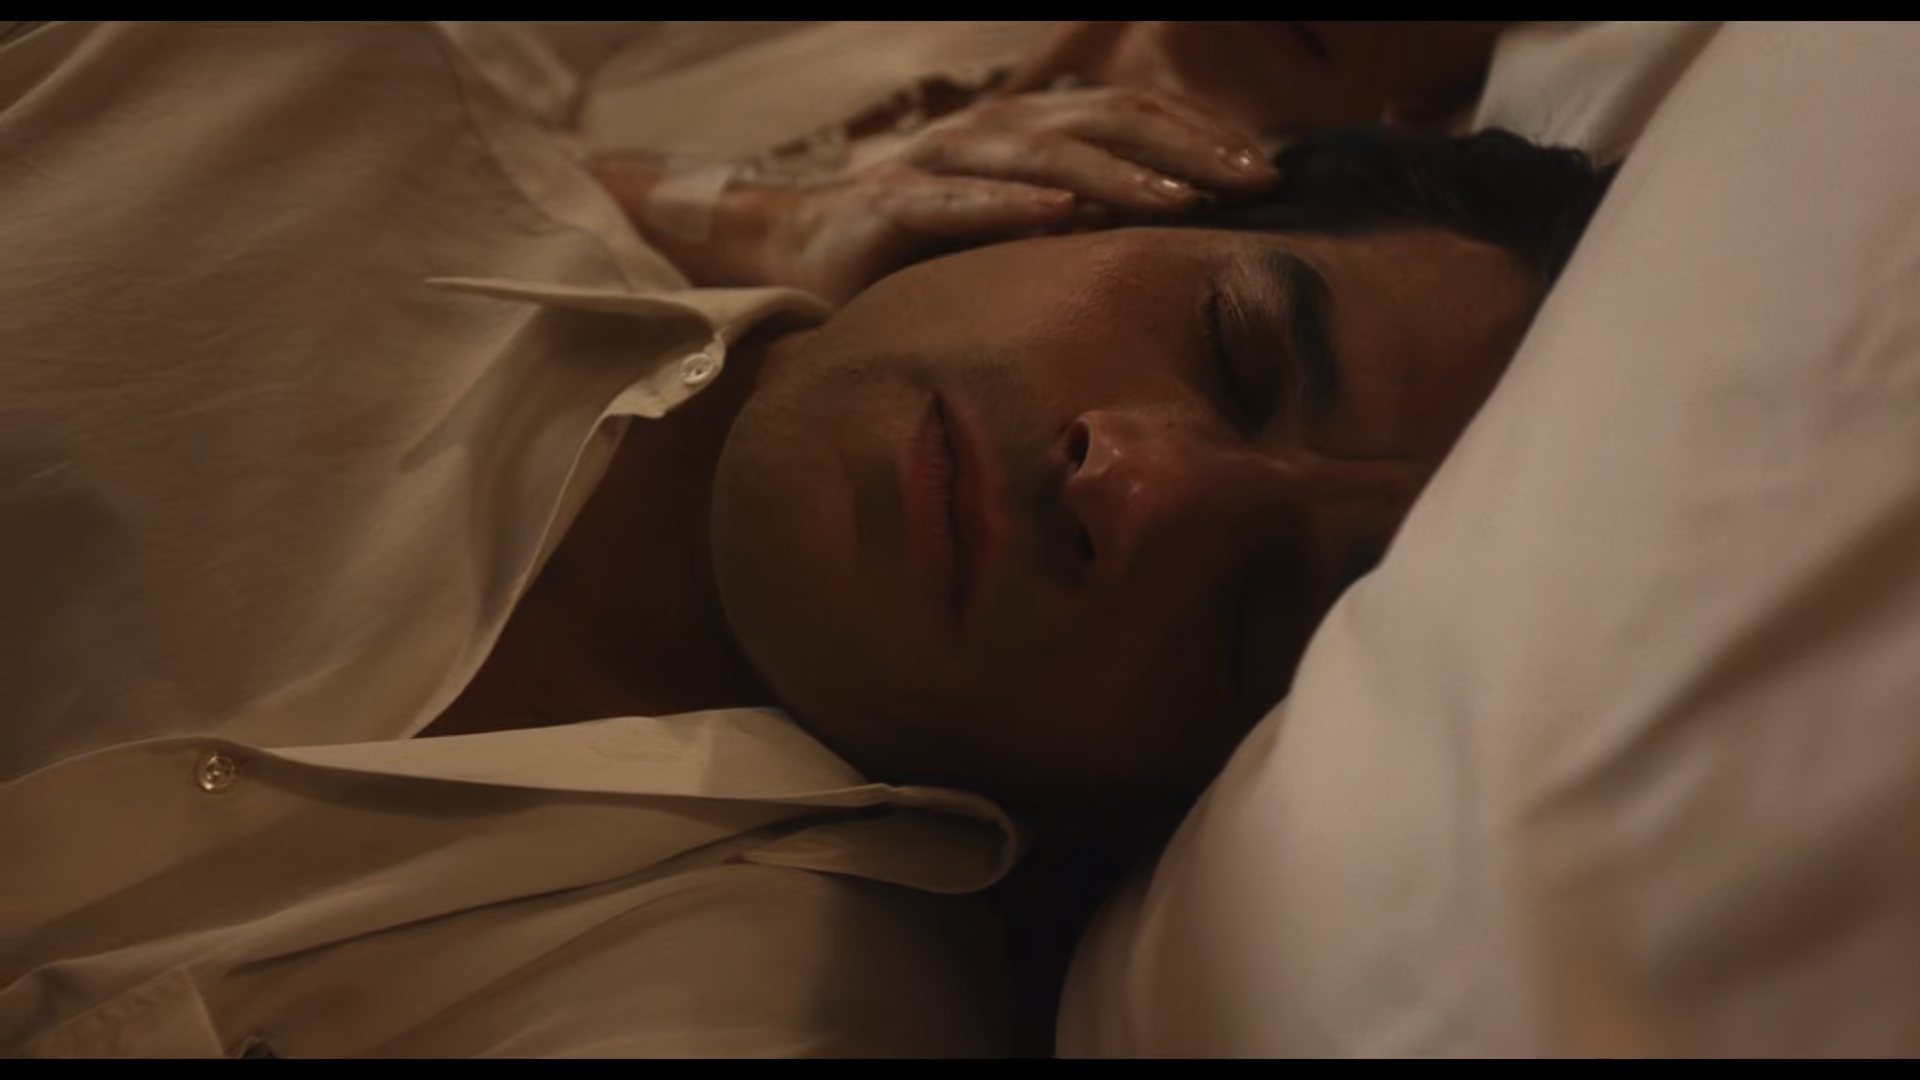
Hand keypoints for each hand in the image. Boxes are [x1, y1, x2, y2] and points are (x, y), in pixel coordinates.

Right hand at [595, 86, 1277, 304]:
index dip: (1199, 136)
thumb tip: (1187, 236)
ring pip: (1041, 155)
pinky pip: (957, 203)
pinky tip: (1061, 216)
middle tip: (1252, 183)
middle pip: (1101, 123)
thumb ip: (1089, 221)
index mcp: (1029, 130)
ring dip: (1115, 175)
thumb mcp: (1022, 229)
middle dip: (1183, 149)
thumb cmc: (929, 249)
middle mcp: (990, 131)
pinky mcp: (891, 208)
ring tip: (1177, 199)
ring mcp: (939, 164)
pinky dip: (1011, 207)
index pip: (1130, 117)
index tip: (1268, 172)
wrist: (805, 252)